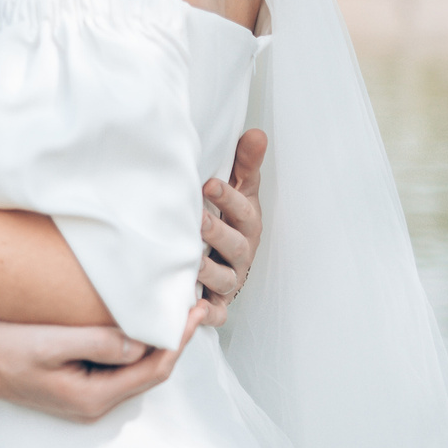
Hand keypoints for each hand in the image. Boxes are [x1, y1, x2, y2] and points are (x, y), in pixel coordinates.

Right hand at [0, 304, 205, 422]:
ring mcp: (87, 396)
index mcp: (92, 398)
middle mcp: (95, 403)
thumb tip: (141, 340)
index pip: (152, 369)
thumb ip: (96, 343)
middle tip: (194, 304)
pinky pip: (120, 364)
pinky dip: (137, 342)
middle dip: (175, 339)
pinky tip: (140, 322)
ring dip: (158, 340)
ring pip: (137, 369)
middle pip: (150, 371)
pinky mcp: (78, 383)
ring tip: (174, 309)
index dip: (178, 339)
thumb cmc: (2, 350)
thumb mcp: (47, 343)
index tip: (194, 309)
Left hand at [194, 127, 265, 326]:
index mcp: (247, 224)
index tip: (209, 183)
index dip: (228, 198)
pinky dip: (205, 315)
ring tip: (190, 261)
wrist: (227, 262)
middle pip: (234, 245)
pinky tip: (193, 311)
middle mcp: (241, 254)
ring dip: (207, 271)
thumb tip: (256, 132)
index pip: (242, 210)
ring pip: (223, 279)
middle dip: (216, 232)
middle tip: (198, 219)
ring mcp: (230, 280)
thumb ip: (245, 164)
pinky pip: (214, 313)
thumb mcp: (239, 191)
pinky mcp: (218, 304)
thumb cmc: (230, 221)